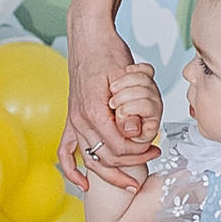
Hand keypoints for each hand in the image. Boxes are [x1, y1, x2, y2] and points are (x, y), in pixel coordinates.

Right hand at [62, 22, 160, 187]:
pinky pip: (66, 151)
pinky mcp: (72, 118)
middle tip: (152, 159)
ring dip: (109, 175)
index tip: (154, 148)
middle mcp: (80, 119)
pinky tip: (84, 183)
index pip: (118, 147)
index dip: (139, 153)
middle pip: (106, 158)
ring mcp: (74, 120)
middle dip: (131, 165)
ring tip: (129, 182)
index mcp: (94, 111)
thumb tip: (132, 132)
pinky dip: (72, 170)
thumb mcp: (125, 75)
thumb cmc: (109, 52)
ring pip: (90, 159)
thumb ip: (129, 106)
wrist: (88, 37)